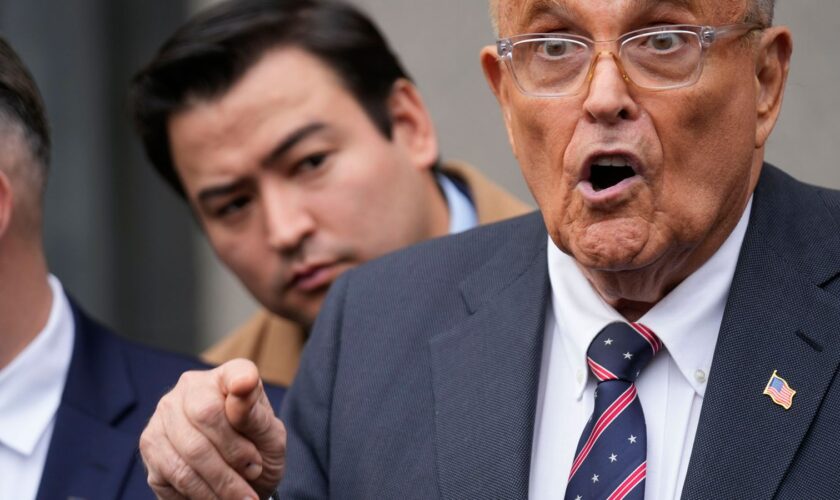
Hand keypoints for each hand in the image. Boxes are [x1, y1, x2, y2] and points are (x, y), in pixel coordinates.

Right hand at [140, 359, 285, 498]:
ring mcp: (163, 415)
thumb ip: (256, 414)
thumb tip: (242, 384)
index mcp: (227, 377)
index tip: (245, 385)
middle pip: (205, 414)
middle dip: (234, 453)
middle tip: (254, 474)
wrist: (238, 482)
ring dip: (221, 482)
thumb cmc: (257, 452)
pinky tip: (217, 497)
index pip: (234, 373)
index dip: (240, 381)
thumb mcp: (270, 436)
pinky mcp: (149, 447)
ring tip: (241, 497)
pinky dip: (200, 493)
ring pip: (189, 450)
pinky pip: (173, 474)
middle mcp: (189, 388)